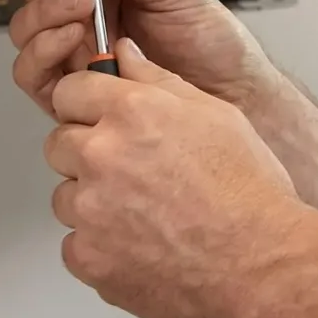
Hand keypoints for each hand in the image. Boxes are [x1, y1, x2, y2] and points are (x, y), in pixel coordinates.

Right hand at [10, 0, 284, 116]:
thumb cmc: (214, 45)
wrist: (234, 92)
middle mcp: (88, 24)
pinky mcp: (76, 94)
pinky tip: (72, 35)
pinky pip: (35, 73)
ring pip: (28, 30)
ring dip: (47, 9)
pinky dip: (43, 50)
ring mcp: (78, 58)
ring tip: (82, 1)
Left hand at [45, 38, 304, 317]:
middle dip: (86, 152)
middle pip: (59, 142)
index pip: (70, 90)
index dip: (86, 104)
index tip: (96, 116)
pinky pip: (75, 244)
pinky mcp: (88, 257)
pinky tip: (139, 242)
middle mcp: (103, 155)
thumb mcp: (215, 114)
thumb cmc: (247, 192)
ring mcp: (90, 209)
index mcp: (133, 111)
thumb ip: (158, 79)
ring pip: (66, 195)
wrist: (259, 263)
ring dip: (92, 201)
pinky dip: (99, 246)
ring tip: (144, 211)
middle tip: (131, 170)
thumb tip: (126, 54)